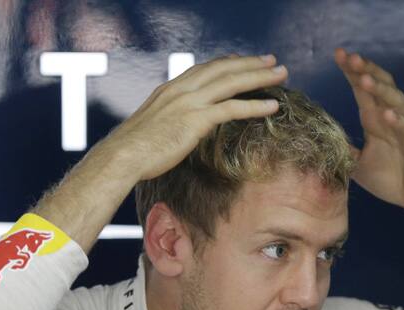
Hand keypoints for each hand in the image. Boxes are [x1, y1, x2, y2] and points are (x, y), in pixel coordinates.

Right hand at [98, 54, 287, 181]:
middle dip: (250, 63)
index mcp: (171, 89)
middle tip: (272, 60)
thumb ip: (170, 123)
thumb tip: (177, 131)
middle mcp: (181, 89)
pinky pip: (232, 108)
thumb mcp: (153, 129)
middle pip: (223, 69)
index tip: (244, 60)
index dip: (228, 63)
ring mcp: (189, 102)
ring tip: (282, 74)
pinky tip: (273, 106)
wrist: (121, 157)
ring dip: (260, 76)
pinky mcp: (196, 120)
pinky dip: (255, 105)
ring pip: (232, 82)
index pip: (205, 69)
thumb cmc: (134, 150)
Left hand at [334, 48, 403, 216]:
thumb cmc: (392, 179)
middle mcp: (391, 118)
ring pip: (395, 101)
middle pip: (379, 85)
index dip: (351, 71)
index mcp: (375, 120)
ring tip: (364, 78)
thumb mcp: (358, 164)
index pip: (362, 89)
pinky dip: (399, 120)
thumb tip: (316, 143)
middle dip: (364, 70)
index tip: (337, 54)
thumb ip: (342, 150)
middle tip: (349, 57)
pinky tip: (388, 114)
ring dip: (380, 89)